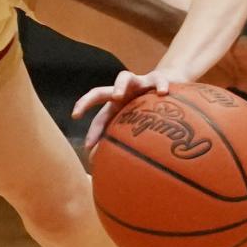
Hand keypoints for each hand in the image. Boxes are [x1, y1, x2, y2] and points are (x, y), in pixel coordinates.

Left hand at [72, 67, 186, 154]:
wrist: (168, 88)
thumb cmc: (152, 110)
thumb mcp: (140, 125)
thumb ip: (131, 141)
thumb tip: (122, 168)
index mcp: (117, 106)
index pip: (100, 118)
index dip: (93, 132)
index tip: (88, 147)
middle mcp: (123, 93)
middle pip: (99, 92)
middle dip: (86, 101)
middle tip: (77, 113)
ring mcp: (138, 83)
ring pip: (124, 77)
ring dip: (118, 86)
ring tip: (118, 97)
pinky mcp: (157, 78)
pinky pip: (158, 79)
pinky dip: (160, 85)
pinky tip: (163, 93)